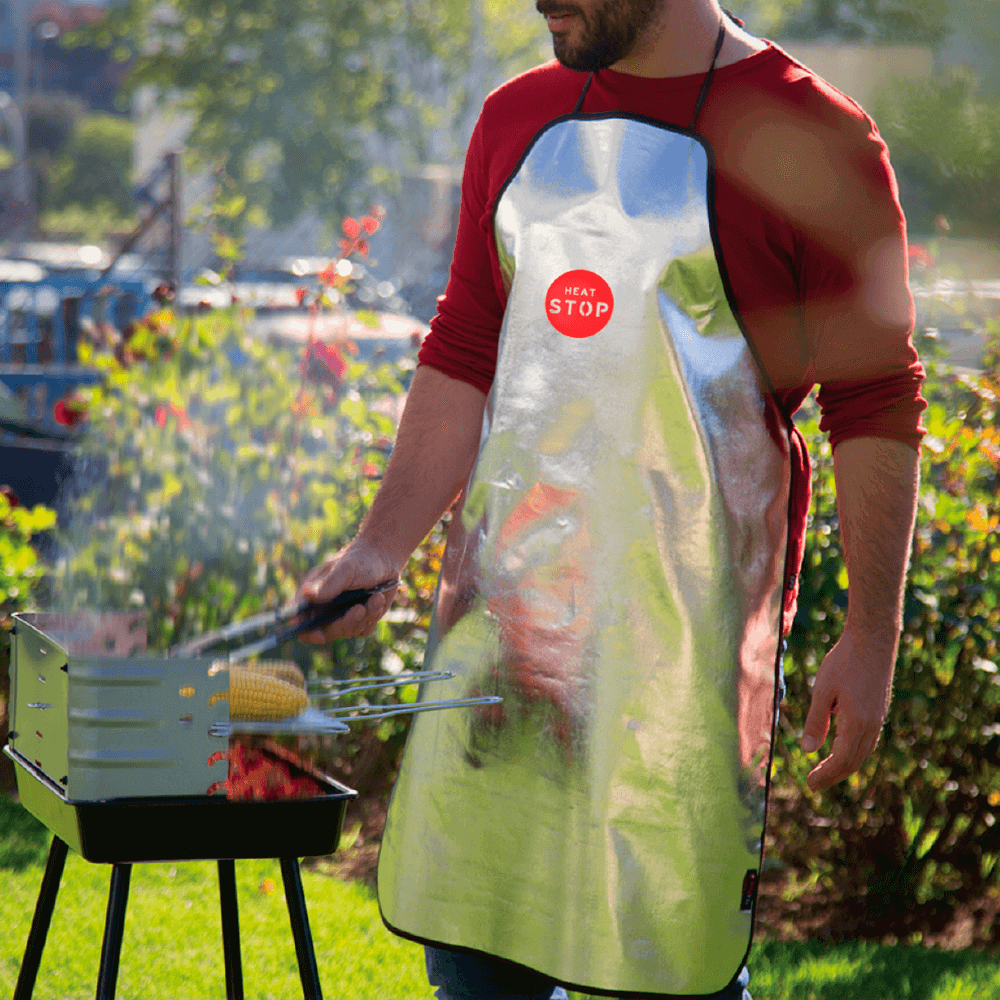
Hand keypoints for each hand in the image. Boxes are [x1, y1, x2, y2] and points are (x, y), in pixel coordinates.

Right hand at [296, 542, 400, 642]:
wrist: (386, 560)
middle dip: (345, 623)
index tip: (319, 635)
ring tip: (376, 596)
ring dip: (365, 616)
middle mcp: (324, 608)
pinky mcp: (360, 620)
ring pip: (348, 631)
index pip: (299, 618)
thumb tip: (306, 593)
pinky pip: (364, 629)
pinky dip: (373, 615)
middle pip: (326, 632)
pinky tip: (378, 599)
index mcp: (313, 594)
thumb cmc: (361, 560)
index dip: (304, 630)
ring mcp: (342, 615)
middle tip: (360, 609)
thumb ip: (328, 584)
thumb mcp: (345, 569)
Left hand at [800, 627, 895, 791]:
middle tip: (812, 784)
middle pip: (853, 762)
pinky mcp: (879, 712)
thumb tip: (807, 750)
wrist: (873, 641)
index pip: (841, 760)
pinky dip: (852, 752)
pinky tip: (839, 750)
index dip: (825, 775)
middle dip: (832, 775)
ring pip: (862, 753)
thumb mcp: (822, 690)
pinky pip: (866, 741)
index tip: (809, 783)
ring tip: (824, 772)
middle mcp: (872, 726)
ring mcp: (878, 720)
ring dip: (843, 766)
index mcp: (856, 723)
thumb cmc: (844, 661)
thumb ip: (815, 721)